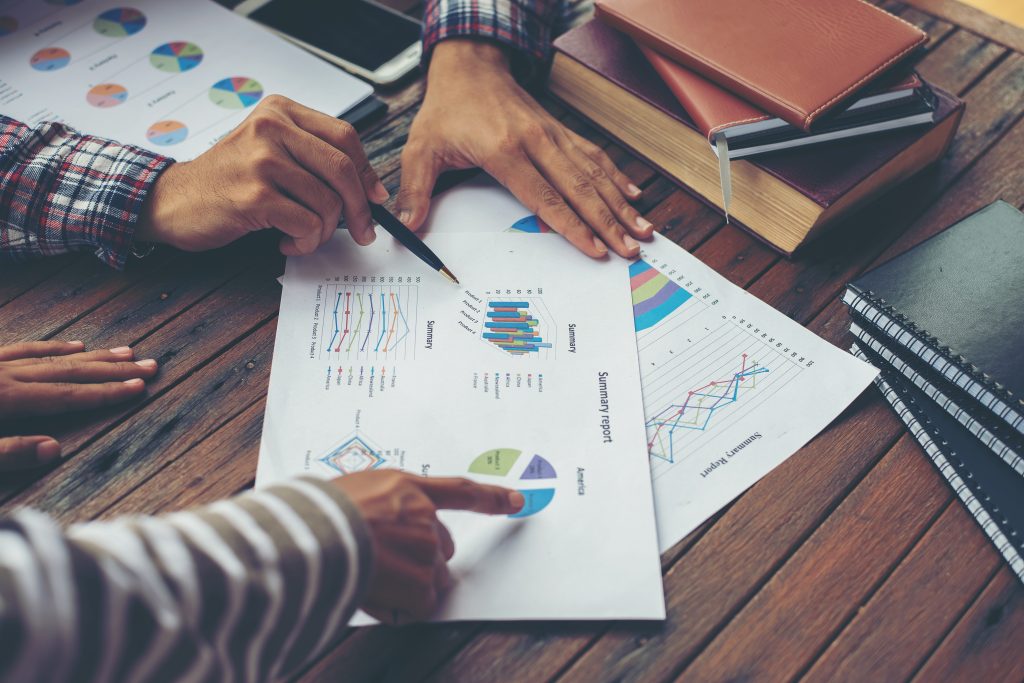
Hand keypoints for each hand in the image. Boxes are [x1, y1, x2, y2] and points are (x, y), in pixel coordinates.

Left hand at [0, 341, 157, 470]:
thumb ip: (8, 452)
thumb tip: (54, 450)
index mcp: (5, 398)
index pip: (67, 395)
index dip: (106, 392)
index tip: (140, 387)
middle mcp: (5, 375)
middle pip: (70, 371)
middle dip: (113, 370)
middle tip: (148, 365)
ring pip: (53, 357)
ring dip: (92, 356)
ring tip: (124, 353)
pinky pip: (25, 349)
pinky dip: (53, 347)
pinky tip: (73, 345)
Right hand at [137, 95, 389, 255]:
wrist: (172, 200)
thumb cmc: (228, 181)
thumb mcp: (269, 152)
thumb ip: (313, 159)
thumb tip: (372, 190)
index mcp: (279, 111)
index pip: (345, 136)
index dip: (367, 172)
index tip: (374, 199)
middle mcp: (271, 127)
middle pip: (342, 169)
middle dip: (360, 209)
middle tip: (362, 233)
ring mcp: (262, 160)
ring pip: (327, 202)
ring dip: (323, 232)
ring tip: (303, 237)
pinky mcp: (254, 195)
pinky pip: (307, 224)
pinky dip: (305, 242)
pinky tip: (287, 242)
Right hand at [334, 470, 523, 621]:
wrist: (309, 535)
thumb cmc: (316, 515)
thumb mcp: (352, 492)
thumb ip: (381, 505)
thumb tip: (385, 528)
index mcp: (406, 487)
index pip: (459, 491)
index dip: (491, 497)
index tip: (517, 501)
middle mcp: (423, 514)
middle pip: (441, 547)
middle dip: (420, 558)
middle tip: (382, 560)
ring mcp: (425, 547)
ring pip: (431, 577)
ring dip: (408, 584)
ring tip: (371, 575)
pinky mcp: (421, 580)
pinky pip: (421, 603)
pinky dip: (401, 607)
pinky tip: (375, 593)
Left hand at [399, 39, 653, 258]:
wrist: (470, 64)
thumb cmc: (446, 109)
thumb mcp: (421, 148)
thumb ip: (416, 189)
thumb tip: (407, 227)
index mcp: (504, 150)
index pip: (545, 197)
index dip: (572, 226)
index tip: (595, 248)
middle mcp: (536, 141)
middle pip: (580, 188)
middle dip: (609, 222)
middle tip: (631, 249)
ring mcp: (553, 135)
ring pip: (594, 173)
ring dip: (620, 204)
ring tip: (644, 230)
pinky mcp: (560, 132)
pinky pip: (594, 156)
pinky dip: (616, 177)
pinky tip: (632, 196)